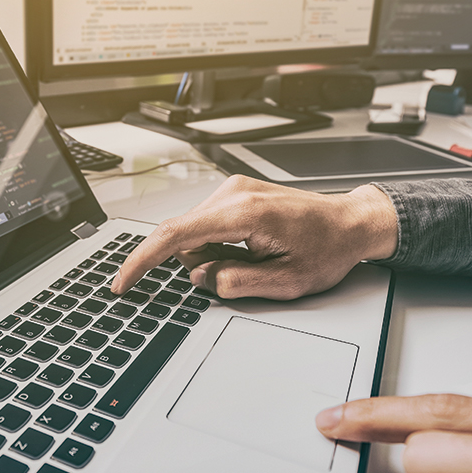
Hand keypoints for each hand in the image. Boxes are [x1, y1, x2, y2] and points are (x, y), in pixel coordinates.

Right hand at [112, 174, 396, 298]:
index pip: (175, 236)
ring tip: (255, 258)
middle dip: (199, 264)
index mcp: (243, 213)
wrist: (349, 223)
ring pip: (193, 232)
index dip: (142, 261)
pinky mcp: (234, 192)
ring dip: (211, 254)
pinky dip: (218, 243)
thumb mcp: (286, 282)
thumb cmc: (326, 248)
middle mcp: (233, 193)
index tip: (122, 282)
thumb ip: (236, 283)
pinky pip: (206, 224)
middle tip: (244, 273)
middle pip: (182, 237)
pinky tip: (250, 247)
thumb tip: (201, 279)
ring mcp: (232, 189)